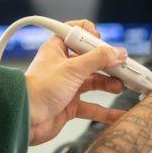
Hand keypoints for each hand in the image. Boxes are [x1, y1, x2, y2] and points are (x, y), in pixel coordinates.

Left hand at [25, 19, 126, 144]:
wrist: (25, 119)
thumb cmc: (39, 89)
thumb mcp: (72, 69)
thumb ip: (97, 59)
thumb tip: (118, 52)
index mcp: (57, 49)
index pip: (76, 33)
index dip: (91, 35)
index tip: (104, 42)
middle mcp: (62, 66)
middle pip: (91, 59)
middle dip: (108, 63)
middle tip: (126, 66)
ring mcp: (67, 86)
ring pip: (94, 82)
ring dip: (110, 84)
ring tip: (123, 85)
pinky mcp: (70, 105)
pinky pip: (92, 106)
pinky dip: (106, 111)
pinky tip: (119, 114)